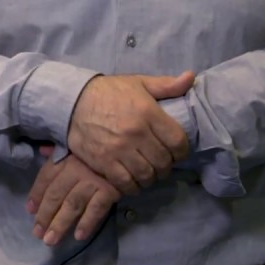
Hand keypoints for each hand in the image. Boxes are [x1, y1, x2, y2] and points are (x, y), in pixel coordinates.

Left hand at [27, 146, 118, 245]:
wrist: (127, 150)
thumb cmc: (98, 150)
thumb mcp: (77, 144)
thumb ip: (59, 149)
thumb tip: (43, 151)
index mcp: (65, 157)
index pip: (46, 176)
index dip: (36, 194)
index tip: (30, 210)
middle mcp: (76, 169)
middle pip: (56, 194)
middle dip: (45, 215)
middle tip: (37, 233)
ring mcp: (92, 181)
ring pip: (72, 204)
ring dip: (60, 223)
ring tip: (50, 240)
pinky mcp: (109, 191)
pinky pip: (96, 209)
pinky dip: (87, 223)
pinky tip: (78, 236)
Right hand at [67, 72, 195, 194]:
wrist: (73, 101)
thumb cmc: (109, 92)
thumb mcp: (139, 83)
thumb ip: (167, 85)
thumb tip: (191, 77)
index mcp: (148, 113)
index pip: (178, 142)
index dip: (181, 151)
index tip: (176, 152)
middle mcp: (137, 133)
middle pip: (163, 162)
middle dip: (166, 166)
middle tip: (161, 163)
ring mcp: (119, 150)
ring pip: (147, 175)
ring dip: (151, 178)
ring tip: (148, 172)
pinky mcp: (104, 162)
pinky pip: (126, 183)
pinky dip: (133, 186)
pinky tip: (133, 181)